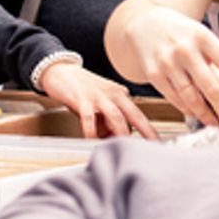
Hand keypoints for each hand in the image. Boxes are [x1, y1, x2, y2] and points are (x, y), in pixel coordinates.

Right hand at [39, 61, 158, 139]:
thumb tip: (113, 139)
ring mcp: (99, 96)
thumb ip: (108, 121)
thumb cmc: (82, 89)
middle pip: (134, 115)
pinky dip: (92, 130)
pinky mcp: (82, 99)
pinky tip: (92, 140)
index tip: (157, 142)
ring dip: (122, 133)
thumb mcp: (100, 103)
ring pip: (116, 116)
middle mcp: (114, 94)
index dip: (149, 129)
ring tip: (125, 146)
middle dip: (146, 131)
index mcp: (121, 95)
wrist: (61, 71)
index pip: (138, 115)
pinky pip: (89, 117)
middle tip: (153, 145)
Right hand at [120, 4, 218, 125]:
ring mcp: (168, 63)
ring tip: (216, 122)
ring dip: (206, 114)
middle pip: (211, 87)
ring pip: (191, 97)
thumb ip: (216, 62)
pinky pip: (175, 98)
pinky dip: (187, 109)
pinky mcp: (154, 75)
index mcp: (204, 37)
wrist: (146, 23)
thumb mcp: (204, 38)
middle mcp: (185, 50)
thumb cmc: (181, 32)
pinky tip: (196, 113)